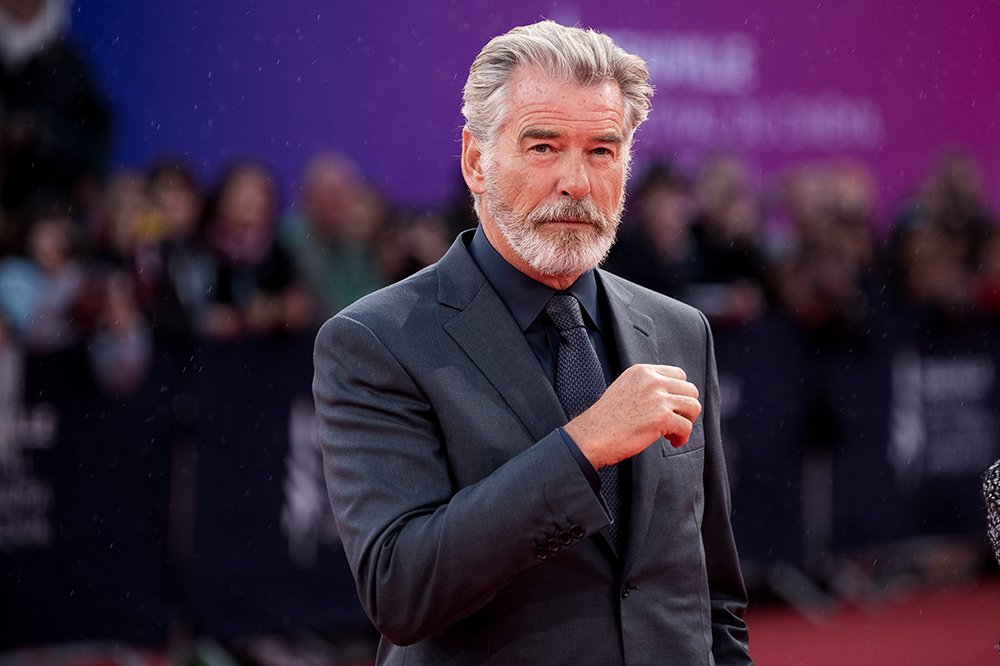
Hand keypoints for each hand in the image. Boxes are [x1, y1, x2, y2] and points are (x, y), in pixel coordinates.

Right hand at [564, 364, 701, 468]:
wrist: (593, 435)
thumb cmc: (607, 418)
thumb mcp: (625, 388)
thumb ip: (647, 385)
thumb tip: (672, 395)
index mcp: (642, 371)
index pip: (679, 374)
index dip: (679, 392)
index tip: (672, 406)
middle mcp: (652, 381)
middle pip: (690, 390)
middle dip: (686, 408)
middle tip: (675, 420)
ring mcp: (658, 398)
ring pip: (694, 407)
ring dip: (687, 422)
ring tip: (674, 431)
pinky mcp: (662, 418)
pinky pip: (686, 427)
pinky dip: (682, 437)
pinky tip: (671, 441)